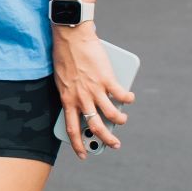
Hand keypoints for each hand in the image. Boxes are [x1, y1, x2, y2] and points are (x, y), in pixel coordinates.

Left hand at [53, 23, 132, 158]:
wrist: (70, 36)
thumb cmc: (64, 55)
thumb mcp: (62, 80)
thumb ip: (71, 93)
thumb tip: (83, 103)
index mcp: (67, 100)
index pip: (71, 129)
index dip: (78, 144)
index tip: (83, 155)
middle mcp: (81, 98)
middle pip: (94, 127)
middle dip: (106, 139)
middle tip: (114, 144)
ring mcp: (94, 89)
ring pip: (111, 114)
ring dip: (120, 119)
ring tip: (123, 119)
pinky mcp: (107, 79)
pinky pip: (121, 95)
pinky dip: (127, 98)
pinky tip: (129, 97)